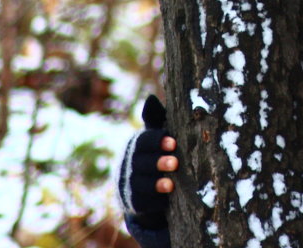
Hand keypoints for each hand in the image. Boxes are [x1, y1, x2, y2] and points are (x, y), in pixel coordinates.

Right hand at [117, 94, 174, 229]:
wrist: (136, 185)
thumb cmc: (152, 153)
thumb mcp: (153, 137)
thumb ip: (154, 119)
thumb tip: (150, 99)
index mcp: (135, 145)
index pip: (142, 141)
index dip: (157, 141)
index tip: (173, 143)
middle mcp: (128, 164)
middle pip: (141, 163)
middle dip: (158, 163)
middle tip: (175, 163)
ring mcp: (128, 184)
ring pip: (140, 184)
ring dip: (156, 184)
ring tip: (171, 185)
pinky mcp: (132, 203)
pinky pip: (142, 203)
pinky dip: (154, 202)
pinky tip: (166, 200)